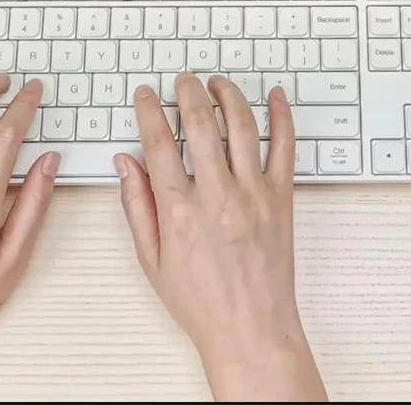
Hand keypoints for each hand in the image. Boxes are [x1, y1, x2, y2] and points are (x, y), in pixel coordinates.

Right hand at [115, 73, 326, 401]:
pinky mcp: (281, 197)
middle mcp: (218, 196)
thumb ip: (136, 205)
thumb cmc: (199, 300)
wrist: (250, 329)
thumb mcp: (151, 259)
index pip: (157, 143)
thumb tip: (125, 161)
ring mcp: (254, 193)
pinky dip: (283, 116)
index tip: (146, 94)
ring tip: (217, 82)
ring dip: (228, 95)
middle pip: (200, 124)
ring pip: (242, 126)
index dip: (149, 110)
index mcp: (180, 211)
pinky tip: (277, 96)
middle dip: (188, 92)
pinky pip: (285, 146)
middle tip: (182, 80)